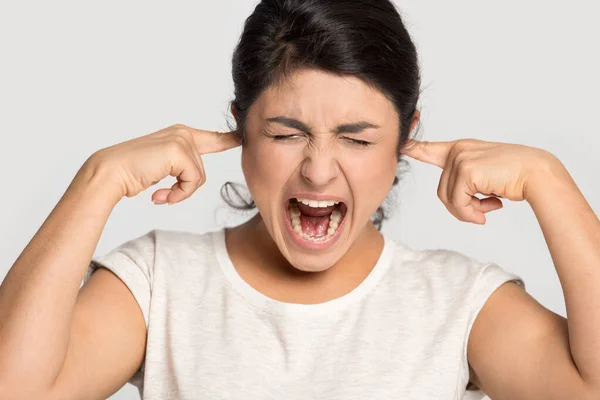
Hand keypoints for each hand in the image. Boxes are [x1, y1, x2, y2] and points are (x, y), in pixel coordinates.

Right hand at [85, 124, 240, 204]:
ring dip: (179, 192)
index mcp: (180, 134)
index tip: (247, 136)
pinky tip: (158, 194)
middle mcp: (182, 133)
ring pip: (198, 178)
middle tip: (163, 192)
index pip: (214, 137)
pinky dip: (178, 194)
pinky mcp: (179, 150)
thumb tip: (196, 178)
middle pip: (202, 171)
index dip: (232, 139)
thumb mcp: (164, 168)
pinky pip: (192, 182)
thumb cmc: (133, 173)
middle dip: (185, 188)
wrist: (110, 173)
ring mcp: (181, 139)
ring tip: (159, 192)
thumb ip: (182, 168)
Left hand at [400, 138, 558, 223]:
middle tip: (483, 209)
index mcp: (460, 150)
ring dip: (468, 212)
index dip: (412, 149)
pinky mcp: (466, 170)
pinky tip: (493, 206)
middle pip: (442, 192)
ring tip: (488, 207)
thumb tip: (456, 207)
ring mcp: (460, 159)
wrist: (537, 173)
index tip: (399, 144)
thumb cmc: (513, 176)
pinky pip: (459, 203)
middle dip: (462, 207)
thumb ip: (464, 185)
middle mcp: (457, 151)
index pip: (429, 149)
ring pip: (448, 200)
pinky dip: (473, 212)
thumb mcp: (484, 176)